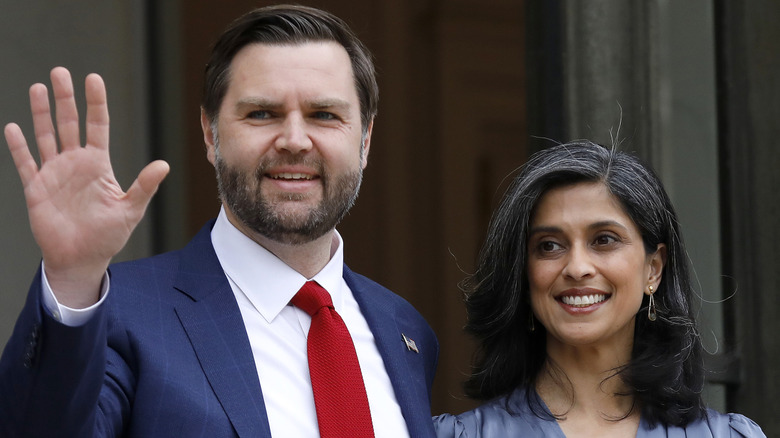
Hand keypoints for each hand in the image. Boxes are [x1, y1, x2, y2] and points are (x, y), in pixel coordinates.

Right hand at [4, 67, 168, 307]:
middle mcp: (75, 164)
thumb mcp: (130, 209)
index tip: (93, 78)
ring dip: (41, 113)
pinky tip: (13, 127)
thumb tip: (164, 165)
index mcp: (98, 165)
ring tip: (39, 88)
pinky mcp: (36, 189)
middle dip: (65, 99)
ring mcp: (54, 174)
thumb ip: (144, 186)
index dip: (95, 103)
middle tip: (60, 72)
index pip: (97, 126)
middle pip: (68, 124)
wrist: (82, 259)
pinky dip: (19, 147)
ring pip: (46, 136)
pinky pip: (26, 163)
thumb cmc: (108, 236)